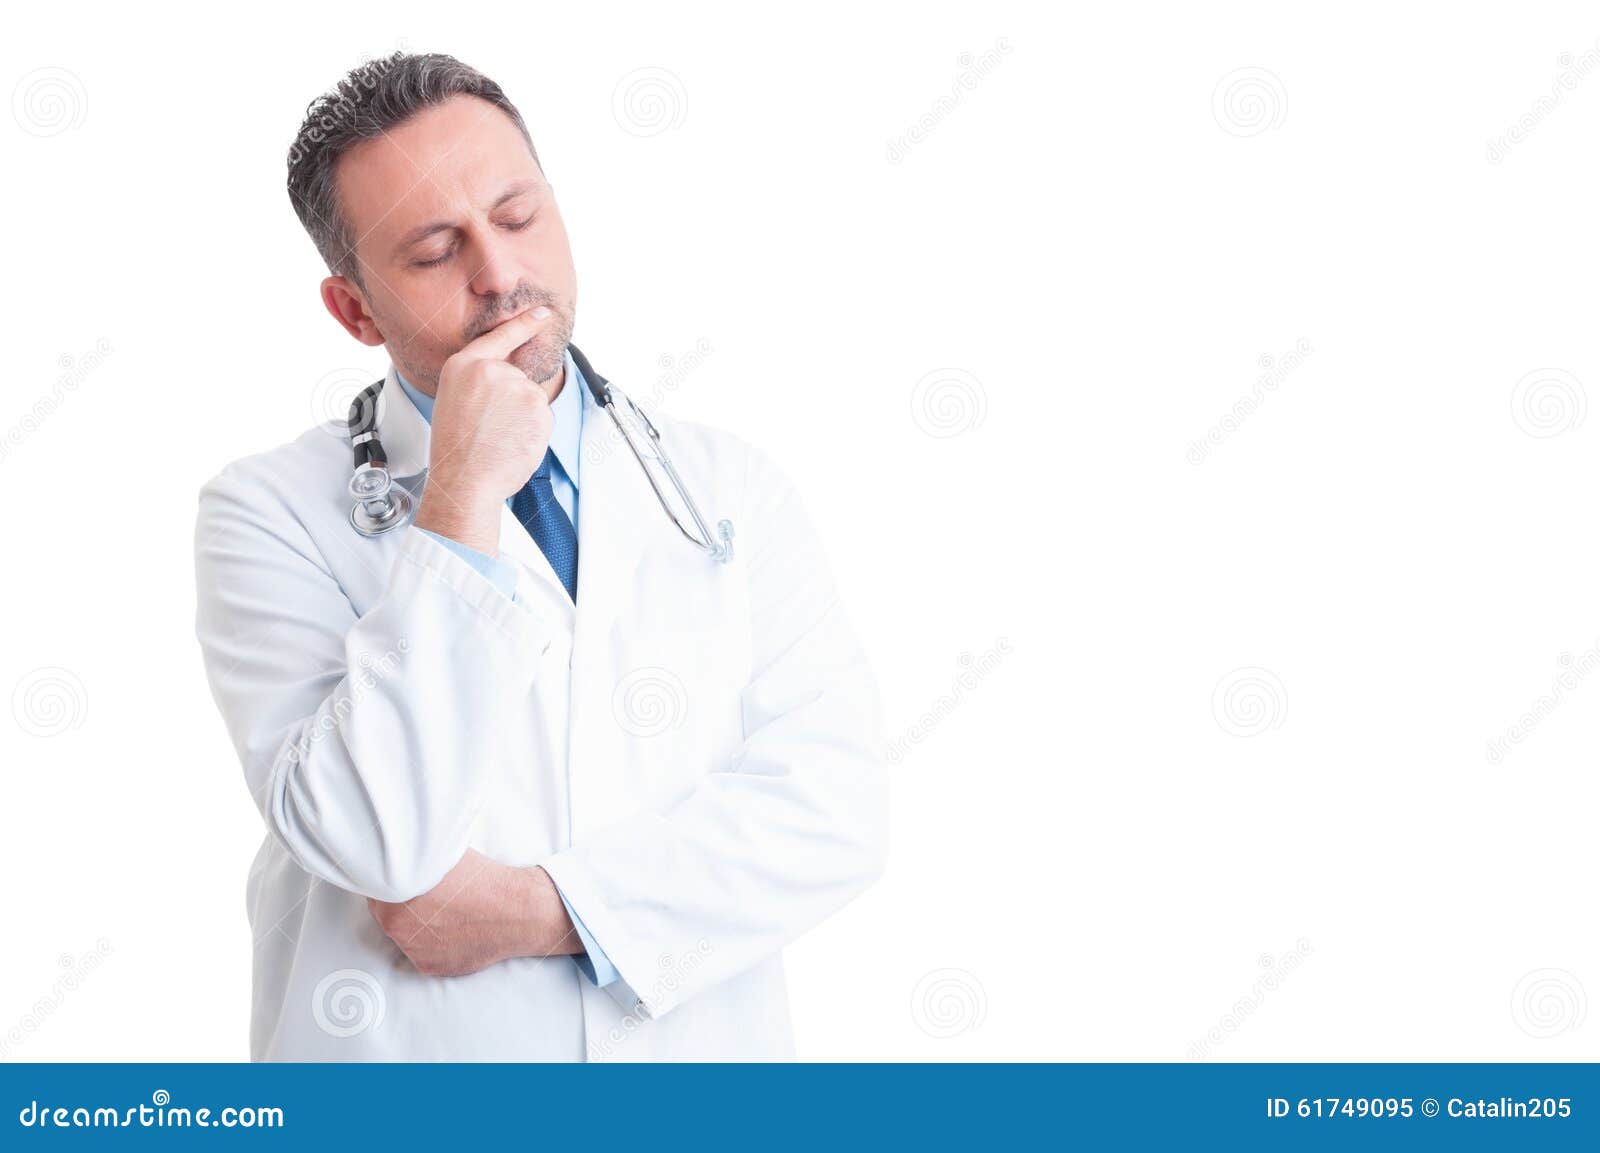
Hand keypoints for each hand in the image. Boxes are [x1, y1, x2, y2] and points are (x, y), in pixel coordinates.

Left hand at [367, 849, 579, 977]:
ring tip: (443, 910)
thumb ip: (415, 857)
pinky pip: (421, 953)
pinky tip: (451, 927)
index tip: (399, 876)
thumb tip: (399, 846)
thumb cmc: (482, 878)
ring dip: (415, 924)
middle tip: (426, 892)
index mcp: (394, 897)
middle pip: (385, 913)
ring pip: (404, 935)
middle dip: (400, 903)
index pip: (374, 888)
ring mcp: (414, 951)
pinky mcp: (431, 967)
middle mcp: (398, 928)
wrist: (515, 910)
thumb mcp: (443, 855)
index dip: (386, 880)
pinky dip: (432, 942)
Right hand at [414, 307, 558, 553]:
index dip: (525, 324)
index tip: (543, 313)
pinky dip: (534, 433)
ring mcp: (517, 386)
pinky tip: (513, 443)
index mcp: (464, 365)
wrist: (465, 480)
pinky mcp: (538, 407)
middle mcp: (492, 370)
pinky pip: (543, 419)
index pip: (500, 337)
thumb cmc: (456, 451)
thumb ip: (481, 382)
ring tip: (498, 438)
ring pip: (532, 401)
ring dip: (523, 420)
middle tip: (489, 429)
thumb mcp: (455, 400)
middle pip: (518, 380)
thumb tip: (511, 380)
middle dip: (512, 404)